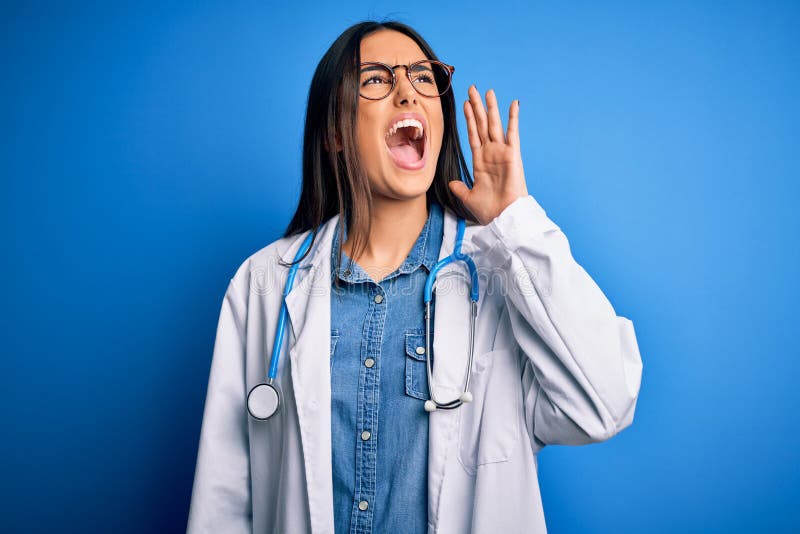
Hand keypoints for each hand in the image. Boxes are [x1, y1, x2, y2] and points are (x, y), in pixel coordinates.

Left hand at [449, 85, 528, 224]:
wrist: (503, 217)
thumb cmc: (489, 210)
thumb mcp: (468, 197)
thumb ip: (459, 188)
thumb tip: (451, 183)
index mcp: (480, 162)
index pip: (473, 135)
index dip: (469, 120)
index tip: (464, 105)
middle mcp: (491, 154)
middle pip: (482, 125)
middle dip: (477, 107)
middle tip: (472, 89)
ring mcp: (502, 152)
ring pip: (494, 124)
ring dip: (490, 107)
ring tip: (487, 91)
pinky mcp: (512, 154)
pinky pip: (513, 132)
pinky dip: (513, 118)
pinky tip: (513, 104)